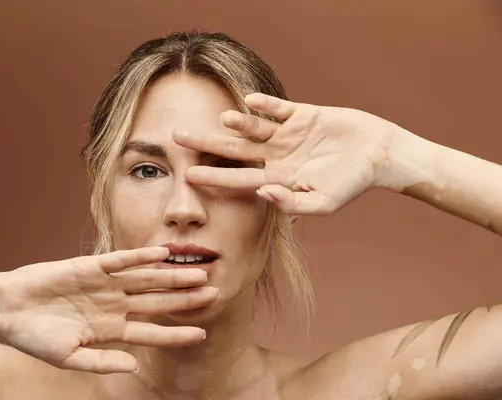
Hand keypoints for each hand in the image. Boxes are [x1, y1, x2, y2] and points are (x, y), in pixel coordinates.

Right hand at [0, 247, 217, 373]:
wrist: (8, 311)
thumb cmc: (36, 338)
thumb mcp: (70, 358)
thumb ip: (102, 361)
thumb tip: (134, 365)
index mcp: (111, 329)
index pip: (151, 333)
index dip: (175, 333)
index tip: (201, 334)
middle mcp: (115, 305)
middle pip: (157, 302)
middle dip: (184, 299)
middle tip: (214, 293)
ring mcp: (106, 285)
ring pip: (146, 279)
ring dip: (172, 276)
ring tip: (199, 273)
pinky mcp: (92, 266)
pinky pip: (121, 260)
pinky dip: (141, 256)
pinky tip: (163, 253)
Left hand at [173, 93, 406, 214]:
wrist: (378, 154)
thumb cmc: (352, 184)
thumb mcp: (323, 202)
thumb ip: (292, 203)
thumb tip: (262, 194)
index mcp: (276, 179)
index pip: (238, 179)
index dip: (213, 178)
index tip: (187, 176)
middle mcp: (275, 156)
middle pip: (234, 151)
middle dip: (207, 146)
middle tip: (177, 139)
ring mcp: (286, 134)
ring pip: (254, 128)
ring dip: (239, 124)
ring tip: (223, 120)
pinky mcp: (301, 114)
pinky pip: (278, 108)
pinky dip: (266, 104)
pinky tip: (250, 101)